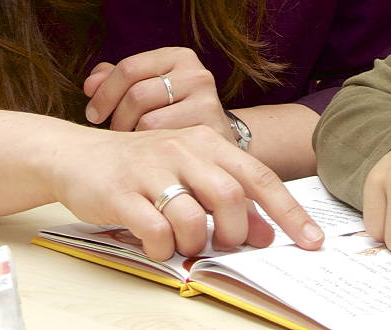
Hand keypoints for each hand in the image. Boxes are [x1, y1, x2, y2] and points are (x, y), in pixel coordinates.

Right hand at [49, 123, 323, 261]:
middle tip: (224, 245)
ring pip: (193, 217)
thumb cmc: (143, 169)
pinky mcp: (121, 193)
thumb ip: (228, 199)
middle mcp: (183, 149)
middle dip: (235, 232)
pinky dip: (162, 249)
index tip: (313, 241)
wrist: (77, 155)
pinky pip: (155, 231)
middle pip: (231, 196)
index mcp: (207, 142)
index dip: (290, 212)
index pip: (260, 177)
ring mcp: (151, 169)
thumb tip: (266, 233)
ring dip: (195, 243)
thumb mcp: (190, 174)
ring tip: (184, 244)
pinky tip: (156, 244)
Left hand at [83, 47, 231, 140]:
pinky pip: (165, 141)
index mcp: (178, 57)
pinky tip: (150, 152)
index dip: (104, 93)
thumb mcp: (147, 88)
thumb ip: (115, 80)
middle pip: (137, 94)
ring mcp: (207, 100)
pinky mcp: (212, 129)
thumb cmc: (172, 111)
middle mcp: (196, 73)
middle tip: (113, 134)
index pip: (129, 68)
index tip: (93, 115)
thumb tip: (90, 85)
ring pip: (148, 120)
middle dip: (116, 118)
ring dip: (131, 136)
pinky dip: (150, 149)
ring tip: (132, 142)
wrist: (216, 138)